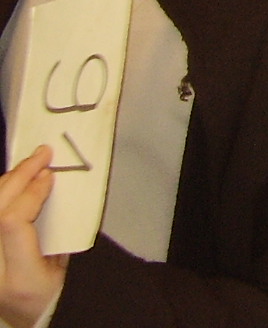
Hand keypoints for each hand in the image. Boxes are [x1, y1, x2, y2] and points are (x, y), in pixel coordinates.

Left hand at [0, 146, 66, 327]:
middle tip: (41, 155)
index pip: (12, 223)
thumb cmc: (48, 296)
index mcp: (19, 277)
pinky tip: (11, 182)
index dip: (31, 193)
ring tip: (28, 164)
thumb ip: (55, 231)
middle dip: (18, 176)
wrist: (18, 318)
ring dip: (6, 181)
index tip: (50, 175)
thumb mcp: (61, 268)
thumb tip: (47, 185)